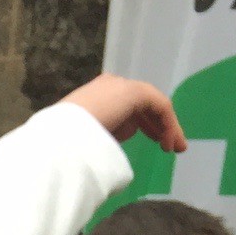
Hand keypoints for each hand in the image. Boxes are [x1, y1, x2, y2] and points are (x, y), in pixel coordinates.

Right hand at [63, 75, 186, 153]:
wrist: (60, 136)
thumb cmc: (65, 147)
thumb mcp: (85, 142)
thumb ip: (103, 137)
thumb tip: (117, 143)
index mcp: (96, 97)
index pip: (127, 107)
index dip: (143, 125)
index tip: (154, 143)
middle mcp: (111, 87)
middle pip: (144, 105)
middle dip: (158, 125)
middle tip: (168, 145)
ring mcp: (123, 87)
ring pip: (154, 105)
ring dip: (167, 127)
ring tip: (175, 148)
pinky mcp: (135, 92)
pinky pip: (159, 107)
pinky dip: (168, 124)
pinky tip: (170, 142)